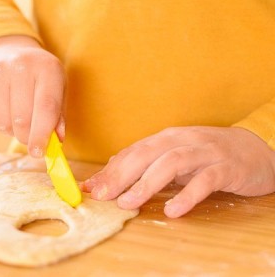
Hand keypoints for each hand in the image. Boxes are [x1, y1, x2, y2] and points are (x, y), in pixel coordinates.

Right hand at [0, 35, 65, 156]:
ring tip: (15, 118)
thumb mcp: (56, 88)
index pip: (46, 107)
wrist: (8, 51)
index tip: (38, 153)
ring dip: (10, 130)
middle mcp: (20, 66)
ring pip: (2, 123)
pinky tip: (2, 113)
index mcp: (47, 68)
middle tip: (29, 136)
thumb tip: (54, 143)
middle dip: (26, 137)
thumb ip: (57, 116)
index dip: (42, 135)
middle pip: (22, 119)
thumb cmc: (38, 77)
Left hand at [81, 126, 274, 217]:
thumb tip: (104, 179)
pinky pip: (205, 181)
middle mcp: (182, 140)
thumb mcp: (172, 157)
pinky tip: (172, 210)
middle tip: (103, 196)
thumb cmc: (207, 155)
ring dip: (147, 184)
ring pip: (171, 163)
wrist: (257, 150)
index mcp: (166, 138)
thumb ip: (141, 166)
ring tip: (129, 203)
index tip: (90, 188)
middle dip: (121, 175)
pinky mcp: (226, 168)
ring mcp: (205, 152)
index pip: (132, 151)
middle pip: (146, 154)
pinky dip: (187, 195)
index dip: (110, 170)